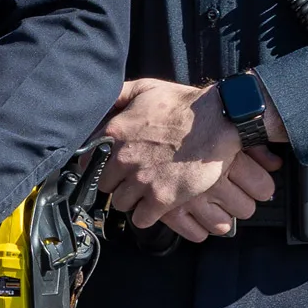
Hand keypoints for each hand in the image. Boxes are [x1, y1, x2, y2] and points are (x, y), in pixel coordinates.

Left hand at [99, 78, 279, 241]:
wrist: (219, 121)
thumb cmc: (183, 104)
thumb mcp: (145, 88)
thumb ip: (119, 94)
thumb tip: (103, 98)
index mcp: (114, 134)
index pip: (88, 162)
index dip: (100, 166)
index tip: (111, 168)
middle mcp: (123, 159)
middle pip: (105, 186)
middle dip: (117, 184)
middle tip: (132, 181)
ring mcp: (142, 181)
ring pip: (121, 203)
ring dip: (131, 200)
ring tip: (145, 193)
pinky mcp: (162, 199)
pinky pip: (141, 219)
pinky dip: (146, 215)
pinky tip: (155, 207)